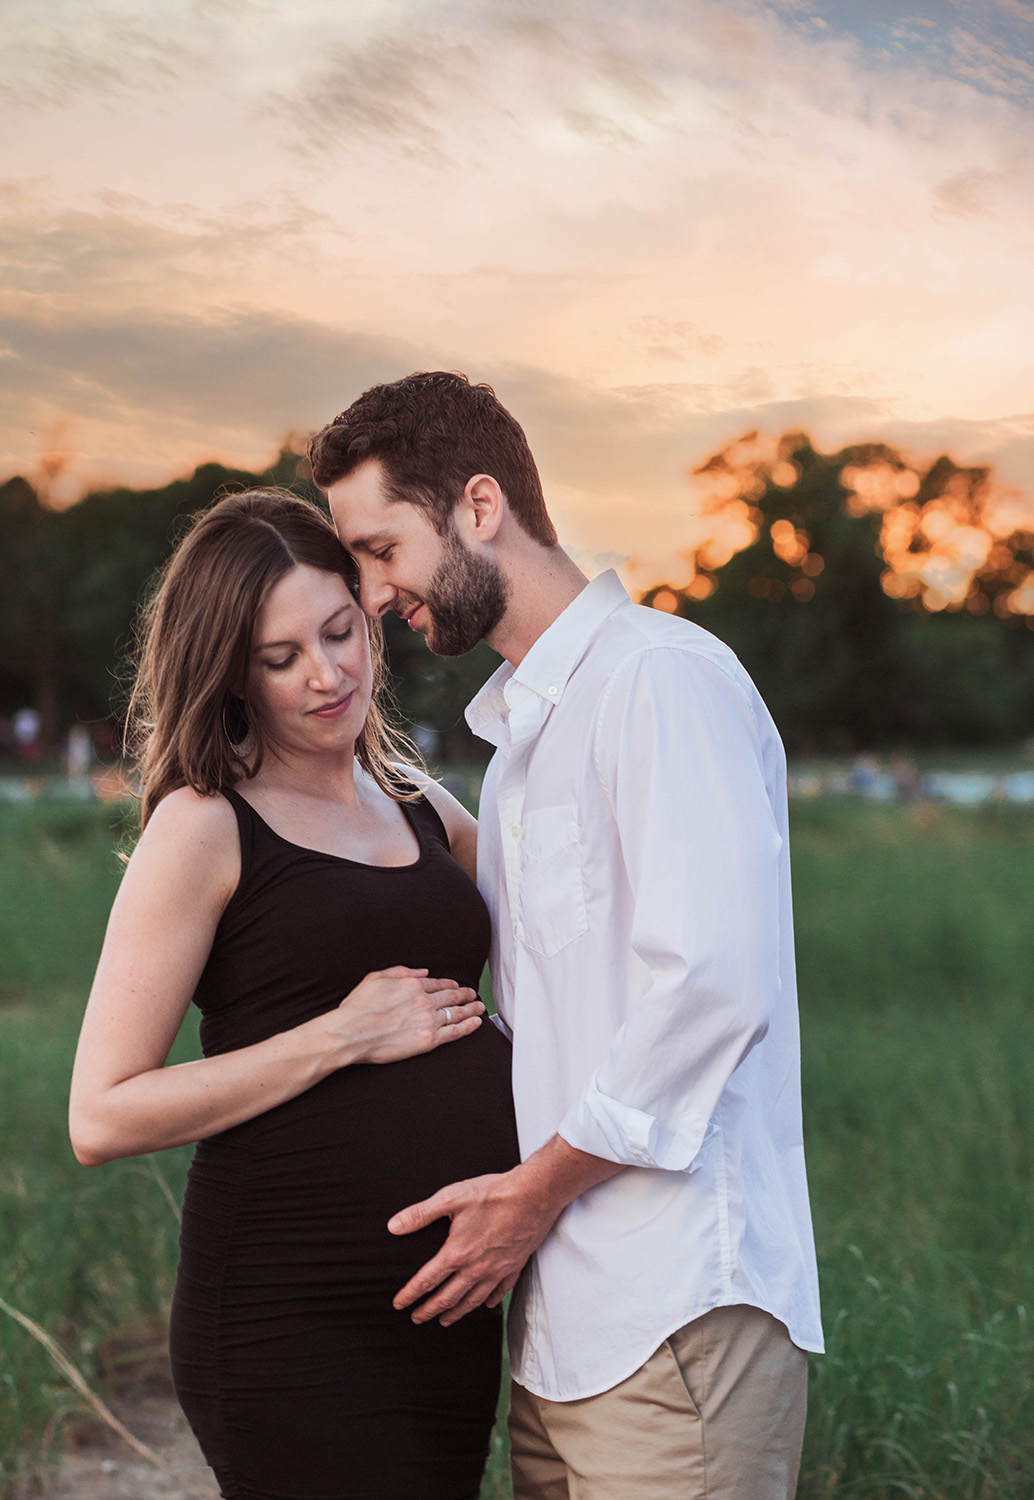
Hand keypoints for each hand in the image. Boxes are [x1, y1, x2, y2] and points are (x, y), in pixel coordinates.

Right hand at [328, 967, 483, 1064]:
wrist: (352, 1033)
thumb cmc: (358, 1007)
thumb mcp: (376, 978)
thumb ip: (401, 971)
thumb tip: (422, 971)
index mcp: (412, 985)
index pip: (437, 984)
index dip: (449, 985)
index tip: (456, 986)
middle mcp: (423, 1001)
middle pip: (450, 997)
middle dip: (465, 995)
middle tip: (473, 994)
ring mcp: (428, 1021)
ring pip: (456, 1013)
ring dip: (470, 1008)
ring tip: (479, 1007)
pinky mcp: (428, 1040)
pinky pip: (454, 1032)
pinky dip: (468, 1026)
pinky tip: (475, 1023)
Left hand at [387, 1168, 556, 1326]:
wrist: (534, 1195)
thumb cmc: (493, 1194)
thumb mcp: (450, 1198)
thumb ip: (420, 1214)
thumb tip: (394, 1226)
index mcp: (456, 1253)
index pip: (427, 1281)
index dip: (410, 1294)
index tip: (399, 1304)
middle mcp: (475, 1269)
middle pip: (447, 1298)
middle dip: (429, 1310)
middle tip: (417, 1318)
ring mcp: (496, 1271)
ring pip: (472, 1301)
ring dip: (456, 1313)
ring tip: (445, 1320)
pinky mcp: (514, 1267)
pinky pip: (499, 1293)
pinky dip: (489, 1302)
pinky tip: (485, 1306)